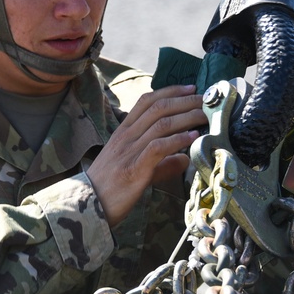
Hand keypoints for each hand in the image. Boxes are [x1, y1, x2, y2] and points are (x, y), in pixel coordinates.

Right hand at [86, 85, 204, 226]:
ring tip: (204, 116)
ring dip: (186, 117)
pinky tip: (192, 137)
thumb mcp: (135, 167)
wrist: (88, 206)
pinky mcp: (134, 168)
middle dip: (184, 101)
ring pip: (161, 124)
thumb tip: (185, 159)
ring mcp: (129, 151)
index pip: (146, 101)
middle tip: (205, 100)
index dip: (170, 91)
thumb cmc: (110, 187)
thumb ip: (161, 162)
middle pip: (158, 108)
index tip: (190, 88)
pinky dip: (177, 140)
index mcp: (123, 132)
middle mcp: (126, 136)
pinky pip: (158, 147)